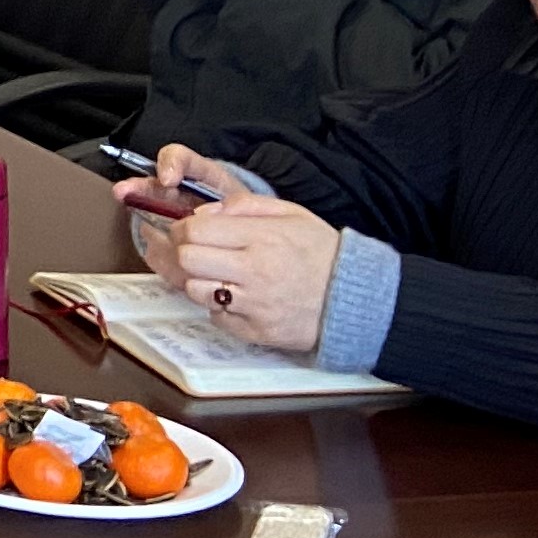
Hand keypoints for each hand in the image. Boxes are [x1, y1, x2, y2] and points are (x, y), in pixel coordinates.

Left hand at [148, 188, 340, 350]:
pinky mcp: (256, 331)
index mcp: (262, 238)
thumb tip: (203, 212)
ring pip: (195, 290)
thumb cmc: (322, 253)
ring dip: (200, 281)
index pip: (195, 230)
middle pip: (187, 259)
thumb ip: (244, 205)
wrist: (354, 298)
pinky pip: (216, 317)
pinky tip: (237, 297)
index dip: (184, 228)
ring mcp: (254, 305)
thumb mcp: (291, 214)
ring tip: (220, 275)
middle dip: (185, 252)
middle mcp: (254, 272)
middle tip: (198, 251)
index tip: (189, 230)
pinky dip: (220, 307)